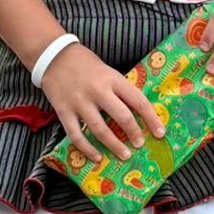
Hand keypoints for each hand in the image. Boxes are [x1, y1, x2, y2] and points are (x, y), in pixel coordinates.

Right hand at [41, 40, 165, 164]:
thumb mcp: (108, 71)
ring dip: (114, 145)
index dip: (151, 118)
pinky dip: (87, 148)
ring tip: (124, 155)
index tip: (160, 132)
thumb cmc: (86, 64)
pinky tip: (96, 157)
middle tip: (140, 144)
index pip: (138, 100)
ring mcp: (80, 103)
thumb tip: (138, 112)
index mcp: (113, 79)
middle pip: (121, 116)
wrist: (53, 56)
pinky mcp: (64, 111)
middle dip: (134, 133)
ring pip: (99, 129)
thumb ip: (119, 90)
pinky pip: (76, 135)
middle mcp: (98, 91)